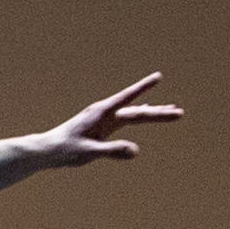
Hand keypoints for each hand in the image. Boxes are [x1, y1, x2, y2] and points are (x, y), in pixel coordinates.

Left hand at [35, 72, 183, 167]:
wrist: (49, 149)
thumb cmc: (66, 150)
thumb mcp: (90, 152)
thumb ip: (112, 150)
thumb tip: (136, 151)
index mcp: (102, 113)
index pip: (128, 99)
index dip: (144, 88)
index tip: (158, 76)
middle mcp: (105, 113)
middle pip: (137, 111)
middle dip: (159, 112)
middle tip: (181, 113)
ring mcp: (105, 119)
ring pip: (134, 114)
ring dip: (153, 113)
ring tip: (173, 110)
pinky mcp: (103, 126)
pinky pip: (126, 120)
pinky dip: (139, 116)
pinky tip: (148, 112)